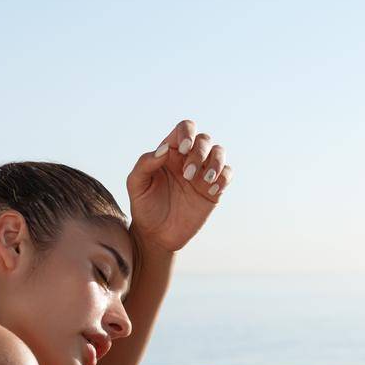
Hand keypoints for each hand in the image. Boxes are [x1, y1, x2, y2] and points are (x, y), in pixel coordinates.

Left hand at [125, 118, 231, 252]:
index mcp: (170, 152)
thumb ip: (145, 163)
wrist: (156, 235)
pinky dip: (224, 178)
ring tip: (204, 180)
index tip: (184, 149)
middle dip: (199, 153)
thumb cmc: (144, 207)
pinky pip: (227, 174)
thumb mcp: (136, 185)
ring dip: (215, 163)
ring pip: (219, 152)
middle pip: (204, 139)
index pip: (184, 129)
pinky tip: (211, 190)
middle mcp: (189, 159)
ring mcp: (203, 174)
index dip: (187, 133)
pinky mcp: (213, 190)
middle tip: (187, 175)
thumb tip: (165, 149)